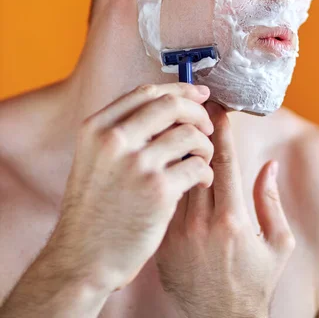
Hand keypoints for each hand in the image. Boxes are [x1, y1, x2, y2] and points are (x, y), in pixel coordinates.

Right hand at [47, 83, 214, 295]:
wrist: (82, 259)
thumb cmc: (94, 210)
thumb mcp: (94, 158)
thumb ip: (123, 131)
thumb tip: (170, 105)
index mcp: (96, 128)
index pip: (146, 92)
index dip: (179, 89)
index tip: (198, 93)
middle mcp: (114, 140)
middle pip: (171, 105)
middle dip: (198, 112)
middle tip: (208, 126)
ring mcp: (137, 164)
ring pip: (190, 134)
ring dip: (205, 145)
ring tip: (203, 160)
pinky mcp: (159, 190)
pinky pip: (198, 166)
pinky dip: (206, 172)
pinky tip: (200, 182)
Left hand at [154, 101, 294, 317]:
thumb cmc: (254, 284)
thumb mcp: (279, 246)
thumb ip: (272, 202)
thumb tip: (268, 165)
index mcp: (233, 221)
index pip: (224, 162)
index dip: (221, 131)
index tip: (219, 109)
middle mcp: (201, 224)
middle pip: (194, 163)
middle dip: (196, 130)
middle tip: (196, 107)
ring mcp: (177, 233)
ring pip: (175, 177)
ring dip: (178, 150)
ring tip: (179, 125)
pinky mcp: (163, 240)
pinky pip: (166, 199)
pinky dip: (169, 177)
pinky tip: (168, 160)